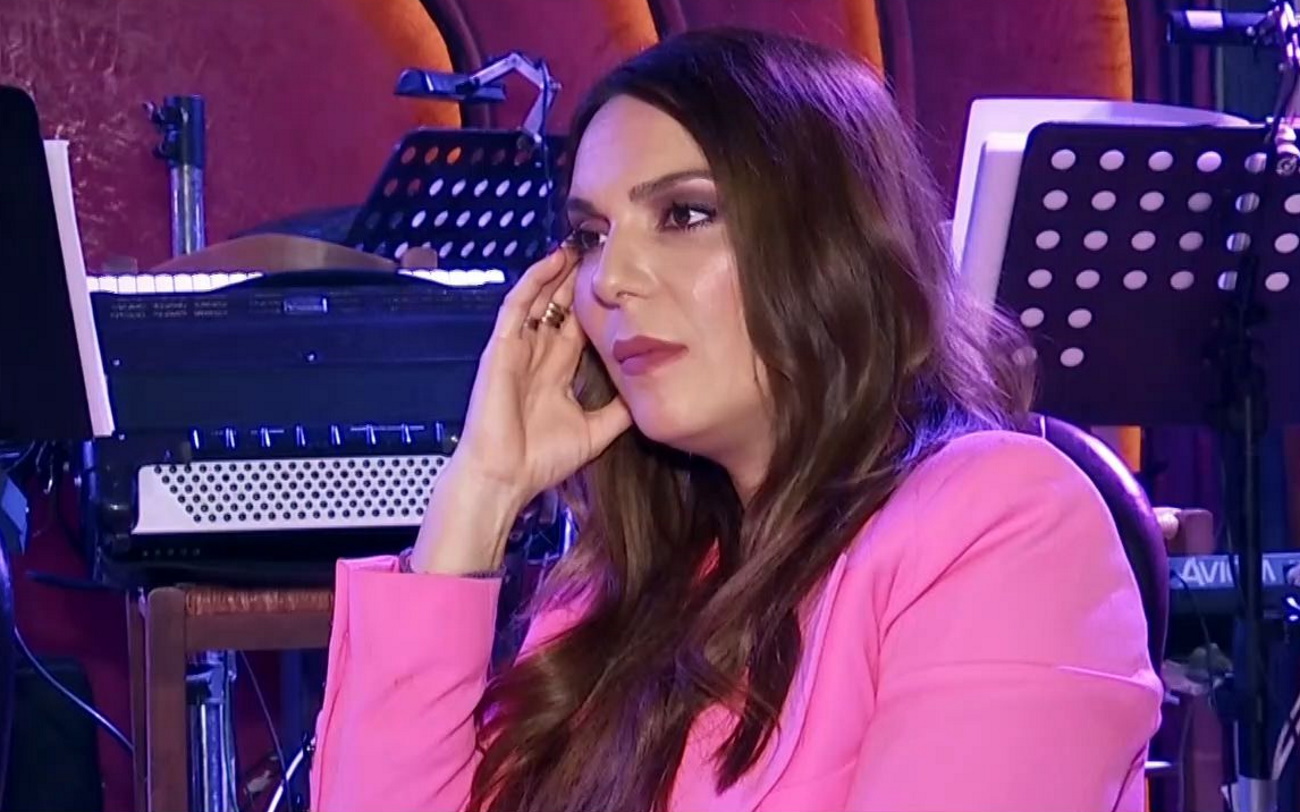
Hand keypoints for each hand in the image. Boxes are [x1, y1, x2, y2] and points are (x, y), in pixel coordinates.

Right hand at [444, 245, 632, 511]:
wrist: (506, 477)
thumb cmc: (539, 461)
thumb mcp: (595, 432)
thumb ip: (618, 412)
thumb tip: (648, 397)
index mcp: (555, 374)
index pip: (577, 329)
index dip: (594, 306)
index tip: (617, 285)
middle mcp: (536, 357)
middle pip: (559, 308)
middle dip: (576, 281)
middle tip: (600, 252)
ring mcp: (517, 350)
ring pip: (539, 300)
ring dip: (557, 273)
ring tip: (578, 246)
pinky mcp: (501, 349)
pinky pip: (517, 307)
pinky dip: (533, 282)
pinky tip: (552, 262)